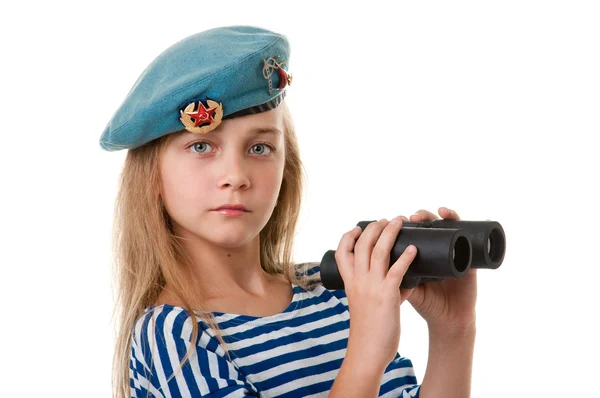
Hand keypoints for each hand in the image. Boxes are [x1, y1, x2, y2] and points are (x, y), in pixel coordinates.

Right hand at [335, 217, 418, 369]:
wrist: (367, 352)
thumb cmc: (368, 332)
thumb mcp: (366, 306)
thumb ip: (382, 290)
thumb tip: (403, 281)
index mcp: (349, 283)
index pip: (342, 253)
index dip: (348, 237)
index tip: (357, 228)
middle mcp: (358, 281)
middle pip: (362, 245)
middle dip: (373, 228)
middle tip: (385, 219)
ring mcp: (372, 287)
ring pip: (379, 251)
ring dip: (390, 233)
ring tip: (400, 221)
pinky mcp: (387, 295)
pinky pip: (397, 270)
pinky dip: (406, 257)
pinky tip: (414, 249)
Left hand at [400, 207, 476, 332]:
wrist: (448, 320)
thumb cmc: (427, 304)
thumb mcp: (409, 288)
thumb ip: (397, 277)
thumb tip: (380, 264)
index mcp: (423, 253)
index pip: (415, 231)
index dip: (407, 223)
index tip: (395, 220)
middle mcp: (439, 249)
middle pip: (432, 225)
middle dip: (423, 216)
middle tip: (414, 217)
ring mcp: (456, 252)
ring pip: (452, 228)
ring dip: (448, 216)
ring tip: (441, 213)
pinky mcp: (470, 261)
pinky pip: (475, 243)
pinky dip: (480, 228)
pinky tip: (483, 219)